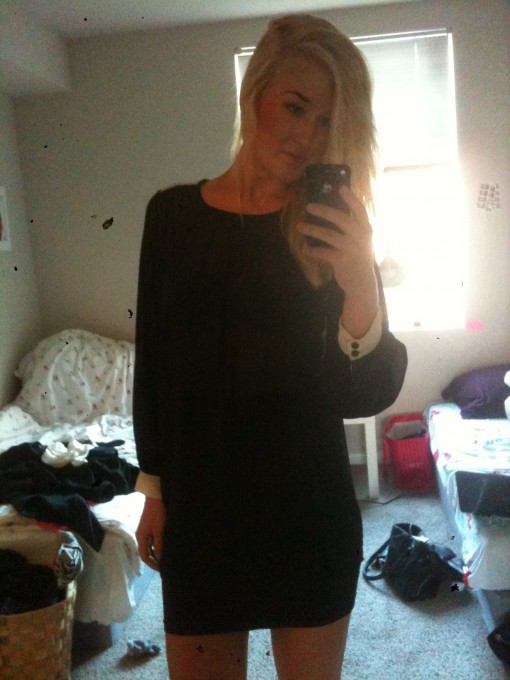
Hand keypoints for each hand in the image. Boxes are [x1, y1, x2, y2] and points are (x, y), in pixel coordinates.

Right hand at [135, 496, 166, 571]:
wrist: (155, 498)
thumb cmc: (157, 514)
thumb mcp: (159, 531)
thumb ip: (158, 545)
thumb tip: (158, 559)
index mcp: (141, 538)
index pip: (144, 556)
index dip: (152, 564)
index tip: (161, 569)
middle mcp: (141, 536)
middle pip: (145, 552)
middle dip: (153, 559)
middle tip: (164, 565)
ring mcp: (145, 531)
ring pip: (149, 546)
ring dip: (155, 552)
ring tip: (165, 557)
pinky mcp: (149, 527)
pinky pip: (151, 540)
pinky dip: (156, 545)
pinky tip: (164, 546)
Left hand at [298, 185, 378, 336]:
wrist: (362, 284)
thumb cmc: (358, 258)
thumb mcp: (360, 241)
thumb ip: (352, 228)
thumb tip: (332, 213)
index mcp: (366, 229)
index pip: (360, 210)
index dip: (351, 198)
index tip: (341, 188)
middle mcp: (360, 237)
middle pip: (341, 219)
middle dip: (324, 211)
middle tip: (309, 206)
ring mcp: (352, 249)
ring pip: (329, 235)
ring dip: (312, 230)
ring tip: (299, 226)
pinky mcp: (342, 261)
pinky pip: (323, 253)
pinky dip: (312, 250)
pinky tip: (304, 249)